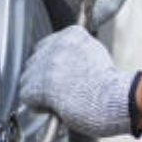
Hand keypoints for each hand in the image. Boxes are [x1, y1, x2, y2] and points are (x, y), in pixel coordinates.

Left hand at [20, 26, 137, 137]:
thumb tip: (65, 67)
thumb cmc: (111, 85)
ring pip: (27, 78)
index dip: (52, 63)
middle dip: (43, 75)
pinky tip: (54, 108)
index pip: (48, 44)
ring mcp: (46, 64)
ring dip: (38, 90)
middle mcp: (56, 45)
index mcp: (72, 34)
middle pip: (35, 59)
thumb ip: (77, 54)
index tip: (59, 74)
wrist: (114, 99)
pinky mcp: (40, 84)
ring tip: (57, 101)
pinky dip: (37, 105)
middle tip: (58, 90)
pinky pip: (26, 95)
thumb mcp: (96, 56)